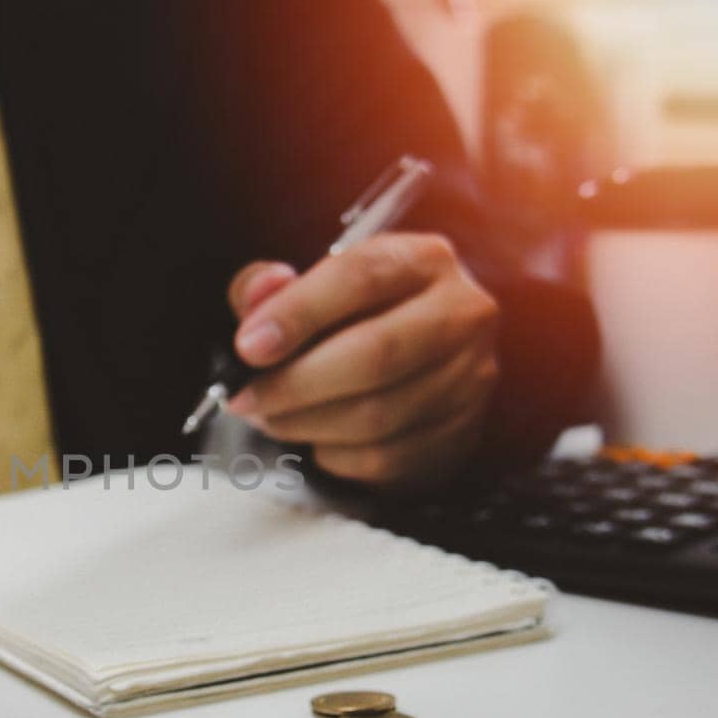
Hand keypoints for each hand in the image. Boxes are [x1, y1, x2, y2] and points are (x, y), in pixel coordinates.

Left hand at [225, 234, 499, 488]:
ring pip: (378, 415)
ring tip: (269, 419)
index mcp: (423, 260)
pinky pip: (386, 457)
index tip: (249, 347)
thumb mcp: (308, 287)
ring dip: (307, 424)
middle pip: (376, 354)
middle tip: (247, 399)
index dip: (299, 312)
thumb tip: (257, 296)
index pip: (362, 277)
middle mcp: (462, 313)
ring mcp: (470, 378)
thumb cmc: (353, 319)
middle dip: (296, 383)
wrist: (418, 364)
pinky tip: (315, 439)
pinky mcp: (461, 433)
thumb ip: (269, 287)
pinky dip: (335, 454)